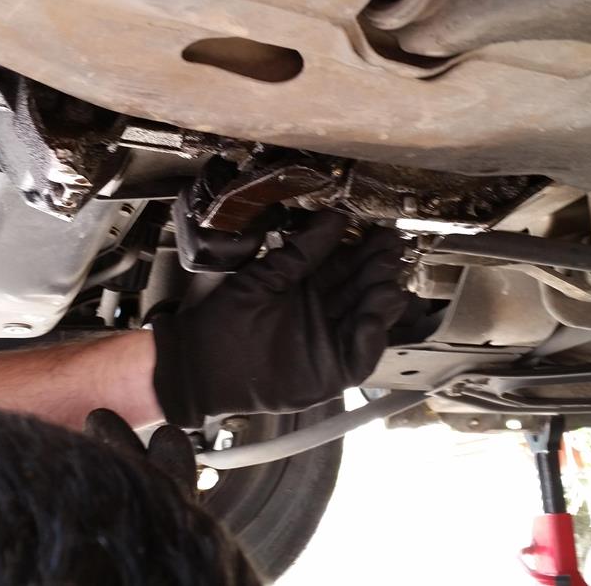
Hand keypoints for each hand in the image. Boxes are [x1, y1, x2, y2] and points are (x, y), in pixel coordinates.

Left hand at [152, 212, 408, 426]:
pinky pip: (360, 355)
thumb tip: (334, 217)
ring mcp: (330, 341)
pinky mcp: (331, 372)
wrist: (199, 364)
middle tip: (391, 252)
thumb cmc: (222, 320)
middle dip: (379, 270)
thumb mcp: (263, 276)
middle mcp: (325, 311)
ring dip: (381, 300)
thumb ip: (301, 251)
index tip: (383, 232)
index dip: (366, 248)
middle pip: (363, 288)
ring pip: (368, 318)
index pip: (347, 264)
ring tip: (387, 283)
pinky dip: (370, 338)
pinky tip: (373, 319)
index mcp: (309, 285)